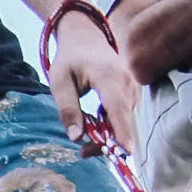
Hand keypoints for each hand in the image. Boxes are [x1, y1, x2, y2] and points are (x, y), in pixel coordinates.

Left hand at [46, 13, 139, 151]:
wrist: (85, 38)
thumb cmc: (69, 59)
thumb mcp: (59, 83)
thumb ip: (67, 109)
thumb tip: (76, 137)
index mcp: (108, 76)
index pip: (118, 108)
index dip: (122, 131)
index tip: (127, 152)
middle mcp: (126, 81)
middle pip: (123, 120)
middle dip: (106, 141)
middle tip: (83, 153)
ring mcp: (132, 87)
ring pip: (125, 121)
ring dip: (107, 136)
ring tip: (84, 146)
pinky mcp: (132, 93)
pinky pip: (124, 115)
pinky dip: (111, 126)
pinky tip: (95, 131)